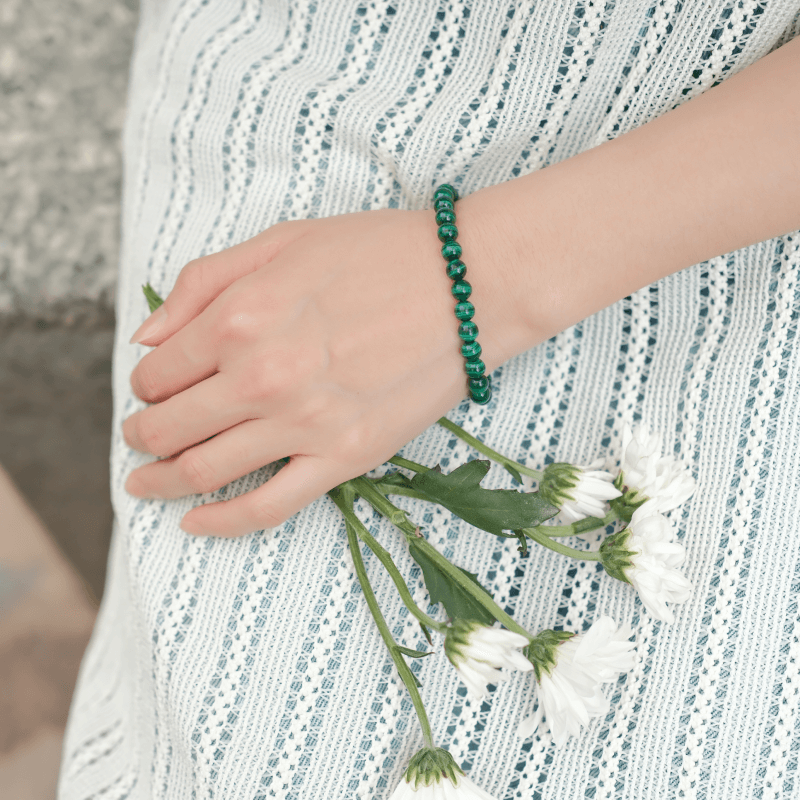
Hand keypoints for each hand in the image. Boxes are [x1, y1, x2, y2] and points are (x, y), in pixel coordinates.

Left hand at [122, 203, 531, 536]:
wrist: (470, 284)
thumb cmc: (381, 252)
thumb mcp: (282, 240)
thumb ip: (202, 284)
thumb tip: (145, 338)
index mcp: (239, 317)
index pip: (156, 373)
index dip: (145, 384)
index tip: (155, 387)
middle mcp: (260, 377)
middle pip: (167, 428)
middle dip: (141, 436)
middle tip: (139, 437)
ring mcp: (304, 424)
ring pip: (203, 472)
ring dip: (160, 480)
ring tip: (145, 481)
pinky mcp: (345, 458)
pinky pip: (268, 508)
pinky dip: (221, 523)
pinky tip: (195, 523)